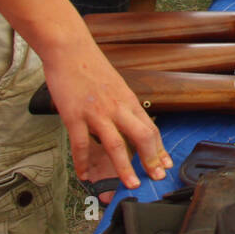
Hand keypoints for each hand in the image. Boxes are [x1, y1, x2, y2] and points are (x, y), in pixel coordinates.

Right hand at [42, 33, 170, 191]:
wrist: (70, 50)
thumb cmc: (91, 67)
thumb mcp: (116, 86)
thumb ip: (123, 106)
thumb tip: (130, 124)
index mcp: (129, 101)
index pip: (151, 128)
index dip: (160, 149)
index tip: (165, 164)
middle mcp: (117, 108)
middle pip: (142, 136)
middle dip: (151, 160)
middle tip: (155, 177)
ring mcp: (96, 112)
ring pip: (116, 144)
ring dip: (124, 167)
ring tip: (129, 183)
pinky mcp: (74, 115)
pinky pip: (81, 144)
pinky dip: (82, 162)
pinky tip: (83, 175)